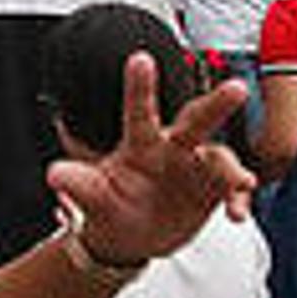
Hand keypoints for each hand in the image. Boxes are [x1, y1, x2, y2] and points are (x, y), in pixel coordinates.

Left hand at [45, 51, 252, 270]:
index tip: (140, 58)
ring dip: (233, 168)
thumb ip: (80, 184)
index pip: (139, 112)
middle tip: (237, 87)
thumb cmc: (111, 207)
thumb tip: (55, 173)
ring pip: (220, 158)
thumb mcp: (93, 198)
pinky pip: (230, 192)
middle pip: (196, 121)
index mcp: (140, 144)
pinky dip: (237, 200)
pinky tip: (237, 215)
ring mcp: (195, 169)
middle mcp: (173, 149)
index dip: (139, 86)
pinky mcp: (212, 192)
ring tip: (242, 182)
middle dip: (217, 104)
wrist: (132, 239)